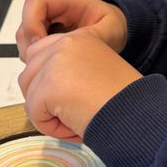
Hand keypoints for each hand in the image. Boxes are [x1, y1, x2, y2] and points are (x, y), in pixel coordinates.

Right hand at [16, 0, 127, 60]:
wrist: (114, 29)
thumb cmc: (110, 23)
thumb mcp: (110, 27)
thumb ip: (95, 34)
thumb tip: (78, 45)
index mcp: (64, 1)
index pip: (35, 3)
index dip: (32, 22)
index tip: (41, 43)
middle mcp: (50, 12)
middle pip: (25, 25)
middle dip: (32, 46)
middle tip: (49, 61)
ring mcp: (44, 27)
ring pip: (25, 40)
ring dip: (34, 55)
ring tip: (56, 63)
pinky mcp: (43, 41)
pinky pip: (30, 52)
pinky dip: (37, 61)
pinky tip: (55, 65)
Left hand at [19, 30, 141, 139]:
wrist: (138, 113)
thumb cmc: (124, 100)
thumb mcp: (97, 71)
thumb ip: (71, 69)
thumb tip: (41, 86)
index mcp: (80, 38)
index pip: (40, 54)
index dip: (49, 81)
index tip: (74, 96)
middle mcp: (65, 43)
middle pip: (29, 74)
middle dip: (44, 98)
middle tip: (75, 110)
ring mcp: (55, 62)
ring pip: (30, 94)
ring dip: (49, 113)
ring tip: (78, 117)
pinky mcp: (48, 86)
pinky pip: (34, 114)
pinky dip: (52, 127)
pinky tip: (76, 124)